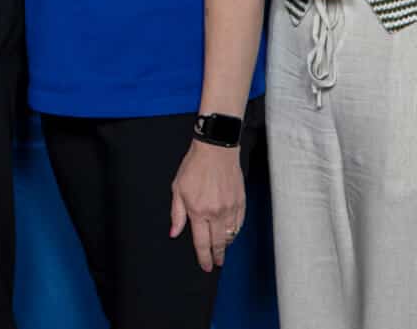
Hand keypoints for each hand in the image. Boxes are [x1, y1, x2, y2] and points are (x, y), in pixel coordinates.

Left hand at [169, 138, 245, 271]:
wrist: (216, 150)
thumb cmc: (194, 167)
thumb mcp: (177, 189)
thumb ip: (177, 214)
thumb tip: (175, 233)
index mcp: (198, 211)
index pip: (202, 242)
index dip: (204, 257)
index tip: (207, 266)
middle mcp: (216, 213)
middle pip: (218, 243)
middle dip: (217, 256)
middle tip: (217, 263)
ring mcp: (230, 208)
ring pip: (230, 235)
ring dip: (226, 245)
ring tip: (222, 249)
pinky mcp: (241, 202)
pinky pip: (239, 224)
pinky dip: (235, 232)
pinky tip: (231, 233)